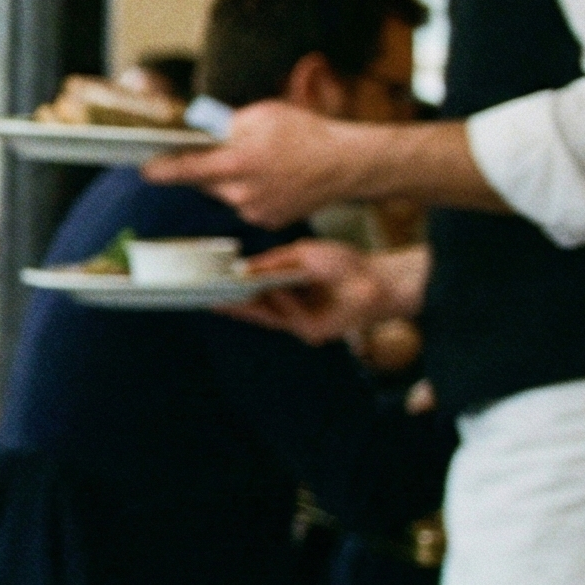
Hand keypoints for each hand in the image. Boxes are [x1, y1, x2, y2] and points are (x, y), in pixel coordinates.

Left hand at [142, 101, 360, 226]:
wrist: (347, 164)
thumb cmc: (306, 133)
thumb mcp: (263, 115)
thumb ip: (226, 124)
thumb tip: (202, 131)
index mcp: (238, 162)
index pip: (186, 168)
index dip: (162, 170)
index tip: (145, 169)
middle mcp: (242, 192)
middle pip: (205, 182)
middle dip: (207, 168)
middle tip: (226, 152)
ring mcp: (254, 210)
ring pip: (225, 194)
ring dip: (230, 180)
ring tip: (261, 164)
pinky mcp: (267, 221)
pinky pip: (245, 205)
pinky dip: (249, 193)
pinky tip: (272, 180)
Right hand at [222, 240, 427, 344]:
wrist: (377, 279)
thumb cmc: (344, 263)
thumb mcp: (302, 254)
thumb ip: (273, 262)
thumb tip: (243, 268)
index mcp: (284, 288)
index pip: (252, 291)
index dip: (232, 288)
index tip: (210, 284)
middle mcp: (288, 307)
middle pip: (253, 308)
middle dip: (231, 303)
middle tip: (207, 298)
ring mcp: (299, 321)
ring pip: (266, 317)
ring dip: (247, 308)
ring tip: (225, 298)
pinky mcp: (312, 330)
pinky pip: (290, 317)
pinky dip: (284, 304)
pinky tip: (278, 292)